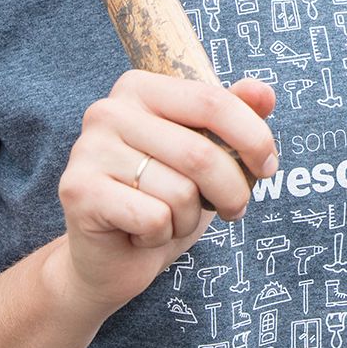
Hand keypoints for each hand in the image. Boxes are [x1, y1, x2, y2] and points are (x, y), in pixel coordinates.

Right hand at [50, 71, 278, 317]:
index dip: (254, 138)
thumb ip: (237, 117)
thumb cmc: (165, 198)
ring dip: (190, 218)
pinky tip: (141, 233)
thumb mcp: (210, 154)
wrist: (108, 258)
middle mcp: (108, 110)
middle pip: (200, 153)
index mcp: (140, 88)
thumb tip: (264, 91)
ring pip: (180, 191)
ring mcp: (88, 150)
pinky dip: (161, 235)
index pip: (213, 101)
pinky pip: (154, 218)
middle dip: (231, 191)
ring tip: (170, 219)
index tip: (268, 167)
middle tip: (232, 208)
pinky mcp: (78, 192)